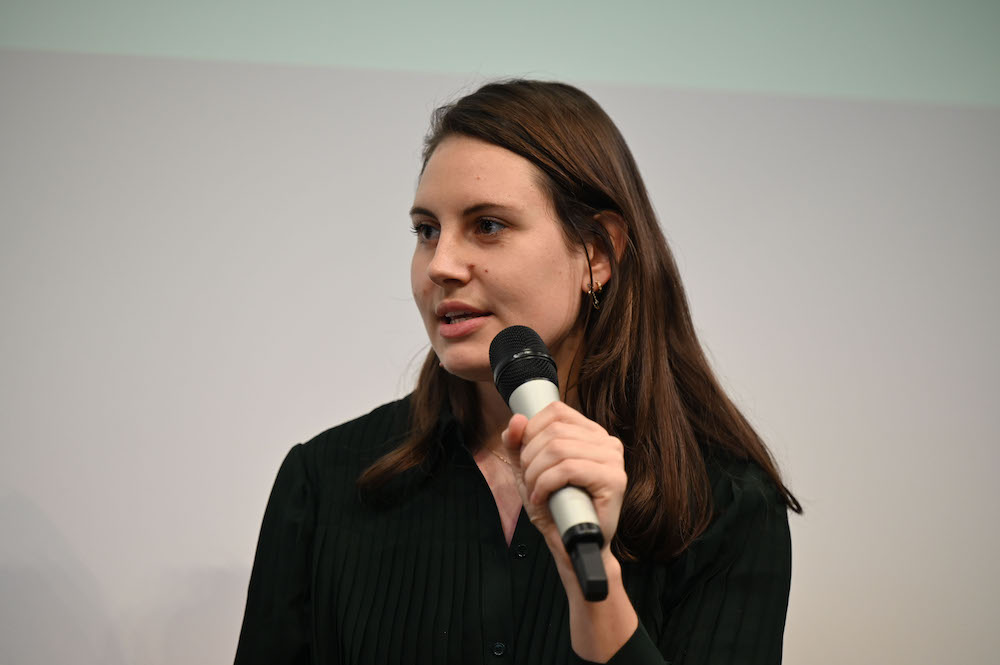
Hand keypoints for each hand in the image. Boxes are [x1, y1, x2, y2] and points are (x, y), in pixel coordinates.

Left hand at [501, 402, 626, 555]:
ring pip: (558, 449)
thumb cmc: (555, 507)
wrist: (573, 546)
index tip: (524, 458)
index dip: (531, 431)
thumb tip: (517, 419)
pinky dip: (546, 484)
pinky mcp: (614, 480)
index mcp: (591, 433)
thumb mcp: (529, 470)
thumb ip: (518, 444)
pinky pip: (568, 469)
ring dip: (536, 474)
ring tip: (535, 493)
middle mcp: (607, 442)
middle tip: (529, 482)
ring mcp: (613, 459)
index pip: (556, 412)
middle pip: (554, 431)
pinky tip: (543, 498)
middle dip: (530, 458)